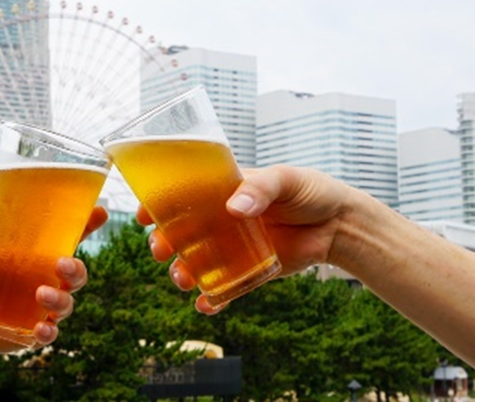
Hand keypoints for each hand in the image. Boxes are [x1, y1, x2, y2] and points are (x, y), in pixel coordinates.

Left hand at [0, 203, 104, 401]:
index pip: (68, 238)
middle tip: (61, 263)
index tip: (99, 212)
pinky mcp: (31, 332)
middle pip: (76, 273)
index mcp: (35, 256)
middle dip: (77, 268)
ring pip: (67, 303)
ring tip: (41, 294)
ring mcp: (40, 308)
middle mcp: (44, 280)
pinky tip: (40, 328)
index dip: (87, 225)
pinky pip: (49, 333)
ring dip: (61, 299)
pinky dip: (48, 331)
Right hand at [145, 166, 362, 313]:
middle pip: (183, 232)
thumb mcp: (286, 179)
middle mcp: (224, 219)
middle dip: (165, 242)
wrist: (340, 225)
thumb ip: (261, 189)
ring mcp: (235, 247)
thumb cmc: (312, 192)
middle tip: (160, 250)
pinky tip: (206, 305)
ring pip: (198, 262)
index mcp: (226, 190)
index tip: (144, 214)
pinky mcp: (250, 271)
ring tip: (181, 278)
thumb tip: (235, 207)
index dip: (159, 203)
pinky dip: (213, 299)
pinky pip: (225, 288)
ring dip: (183, 271)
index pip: (184, 194)